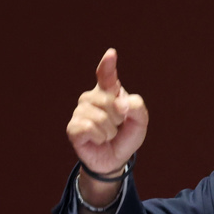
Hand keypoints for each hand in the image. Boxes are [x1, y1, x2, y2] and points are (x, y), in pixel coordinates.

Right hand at [66, 48, 148, 178]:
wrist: (114, 158)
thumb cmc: (125, 136)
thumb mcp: (140, 122)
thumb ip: (138, 108)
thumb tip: (122, 103)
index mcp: (108, 91)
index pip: (106, 75)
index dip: (108, 65)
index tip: (111, 54)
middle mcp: (91, 97)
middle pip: (111, 101)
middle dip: (120, 118)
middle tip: (117, 126)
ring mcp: (80, 111)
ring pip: (102, 117)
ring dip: (110, 131)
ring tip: (107, 134)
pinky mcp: (73, 127)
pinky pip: (90, 128)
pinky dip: (100, 137)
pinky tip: (98, 139)